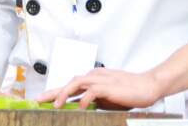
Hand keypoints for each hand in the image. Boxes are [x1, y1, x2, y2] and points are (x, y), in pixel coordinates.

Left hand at [35, 67, 161, 110]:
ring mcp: (101, 79)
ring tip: (56, 106)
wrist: (148, 86)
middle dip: (53, 92)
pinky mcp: (109, 86)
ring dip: (64, 94)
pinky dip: (84, 100)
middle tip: (39, 100)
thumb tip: (79, 110)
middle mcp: (95, 76)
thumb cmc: (129, 93)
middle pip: (70, 82)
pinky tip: (80, 108)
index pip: (71, 85)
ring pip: (77, 82)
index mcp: (94, 78)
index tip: (43, 100)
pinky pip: (92, 91)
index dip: (56, 92)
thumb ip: (93, 102)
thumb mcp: (107, 99)